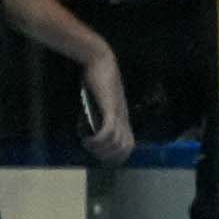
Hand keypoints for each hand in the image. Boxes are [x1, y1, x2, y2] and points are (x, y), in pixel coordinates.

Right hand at [77, 50, 134, 164]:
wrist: (101, 61)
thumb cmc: (98, 79)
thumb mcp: (99, 100)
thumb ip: (98, 113)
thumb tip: (89, 127)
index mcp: (124, 117)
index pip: (129, 145)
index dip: (118, 155)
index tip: (102, 157)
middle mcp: (124, 118)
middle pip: (126, 148)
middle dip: (110, 156)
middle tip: (93, 153)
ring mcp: (119, 114)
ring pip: (117, 143)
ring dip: (102, 149)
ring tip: (88, 145)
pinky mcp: (111, 108)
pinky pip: (109, 132)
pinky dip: (99, 140)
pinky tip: (88, 139)